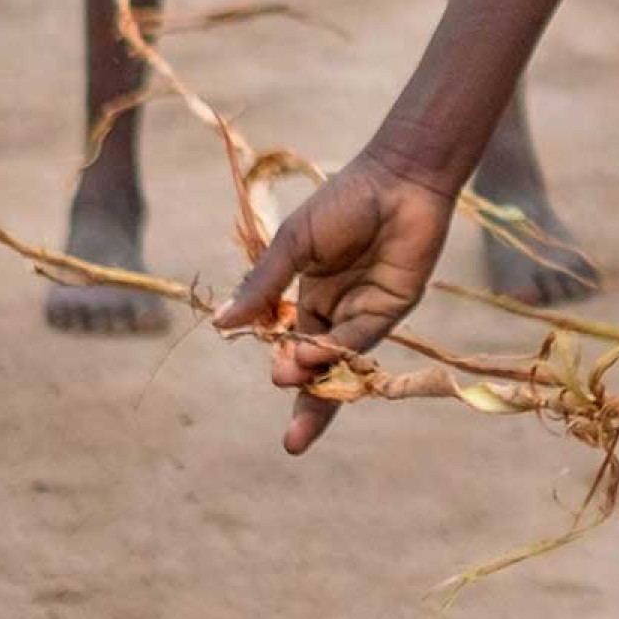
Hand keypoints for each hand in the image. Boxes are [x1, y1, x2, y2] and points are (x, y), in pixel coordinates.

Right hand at [215, 152, 457, 453]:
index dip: (282, 366)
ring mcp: (365, 310)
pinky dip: (339, 353)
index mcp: (309, 293)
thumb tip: (219, 324)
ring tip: (291, 385)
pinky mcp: (393, 306)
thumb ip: (263, 285)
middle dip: (305, 402)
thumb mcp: (293, 243)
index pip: (291, 344)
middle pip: (317, 366)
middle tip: (294, 440)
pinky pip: (361, 339)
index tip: (272, 378)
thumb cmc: (344, 200)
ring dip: (318, 383)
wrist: (399, 177)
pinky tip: (314, 358)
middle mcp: (337, 308)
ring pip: (340, 361)